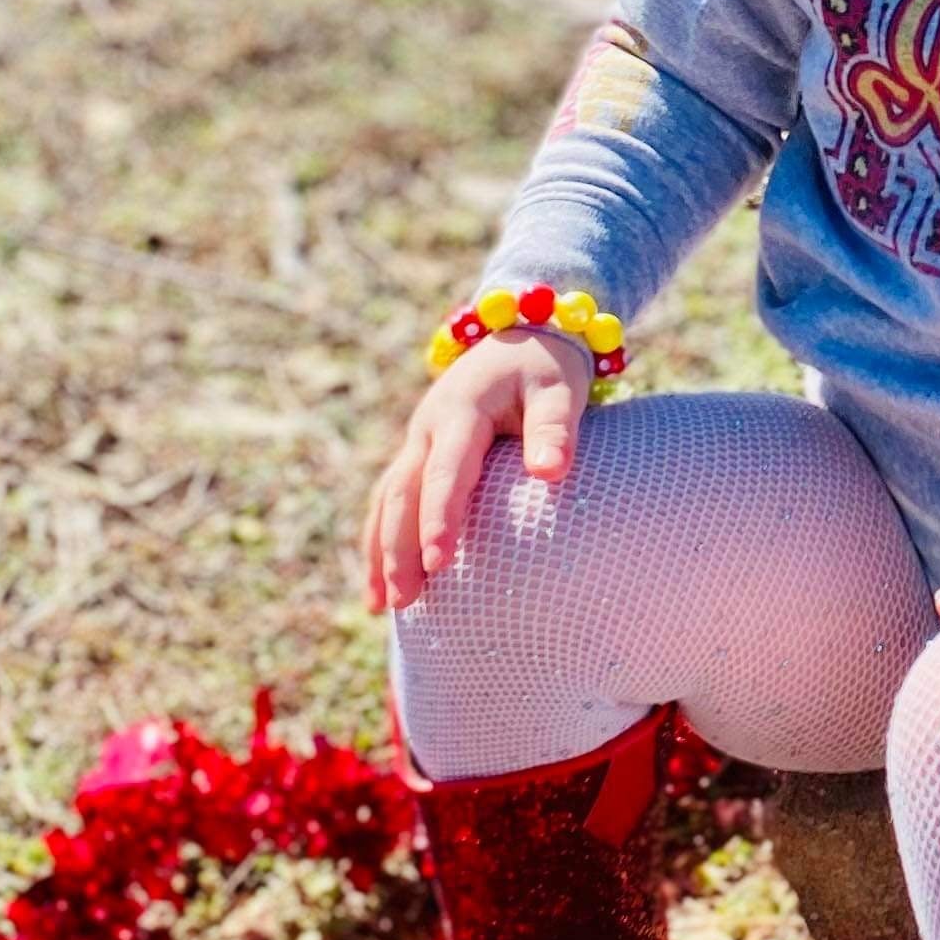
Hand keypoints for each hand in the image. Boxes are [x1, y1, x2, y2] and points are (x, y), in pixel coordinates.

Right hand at [362, 326, 594, 614]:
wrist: (522, 333)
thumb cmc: (547, 368)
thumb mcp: (559, 389)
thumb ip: (555, 429)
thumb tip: (552, 473)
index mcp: (461, 411)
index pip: (447, 471)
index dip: (440, 517)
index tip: (439, 561)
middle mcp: (427, 427)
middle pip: (404, 493)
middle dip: (399, 548)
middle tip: (406, 601)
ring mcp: (417, 441)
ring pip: (387, 500)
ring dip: (380, 552)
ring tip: (381, 606)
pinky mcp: (417, 454)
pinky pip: (390, 500)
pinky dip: (380, 541)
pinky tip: (380, 586)